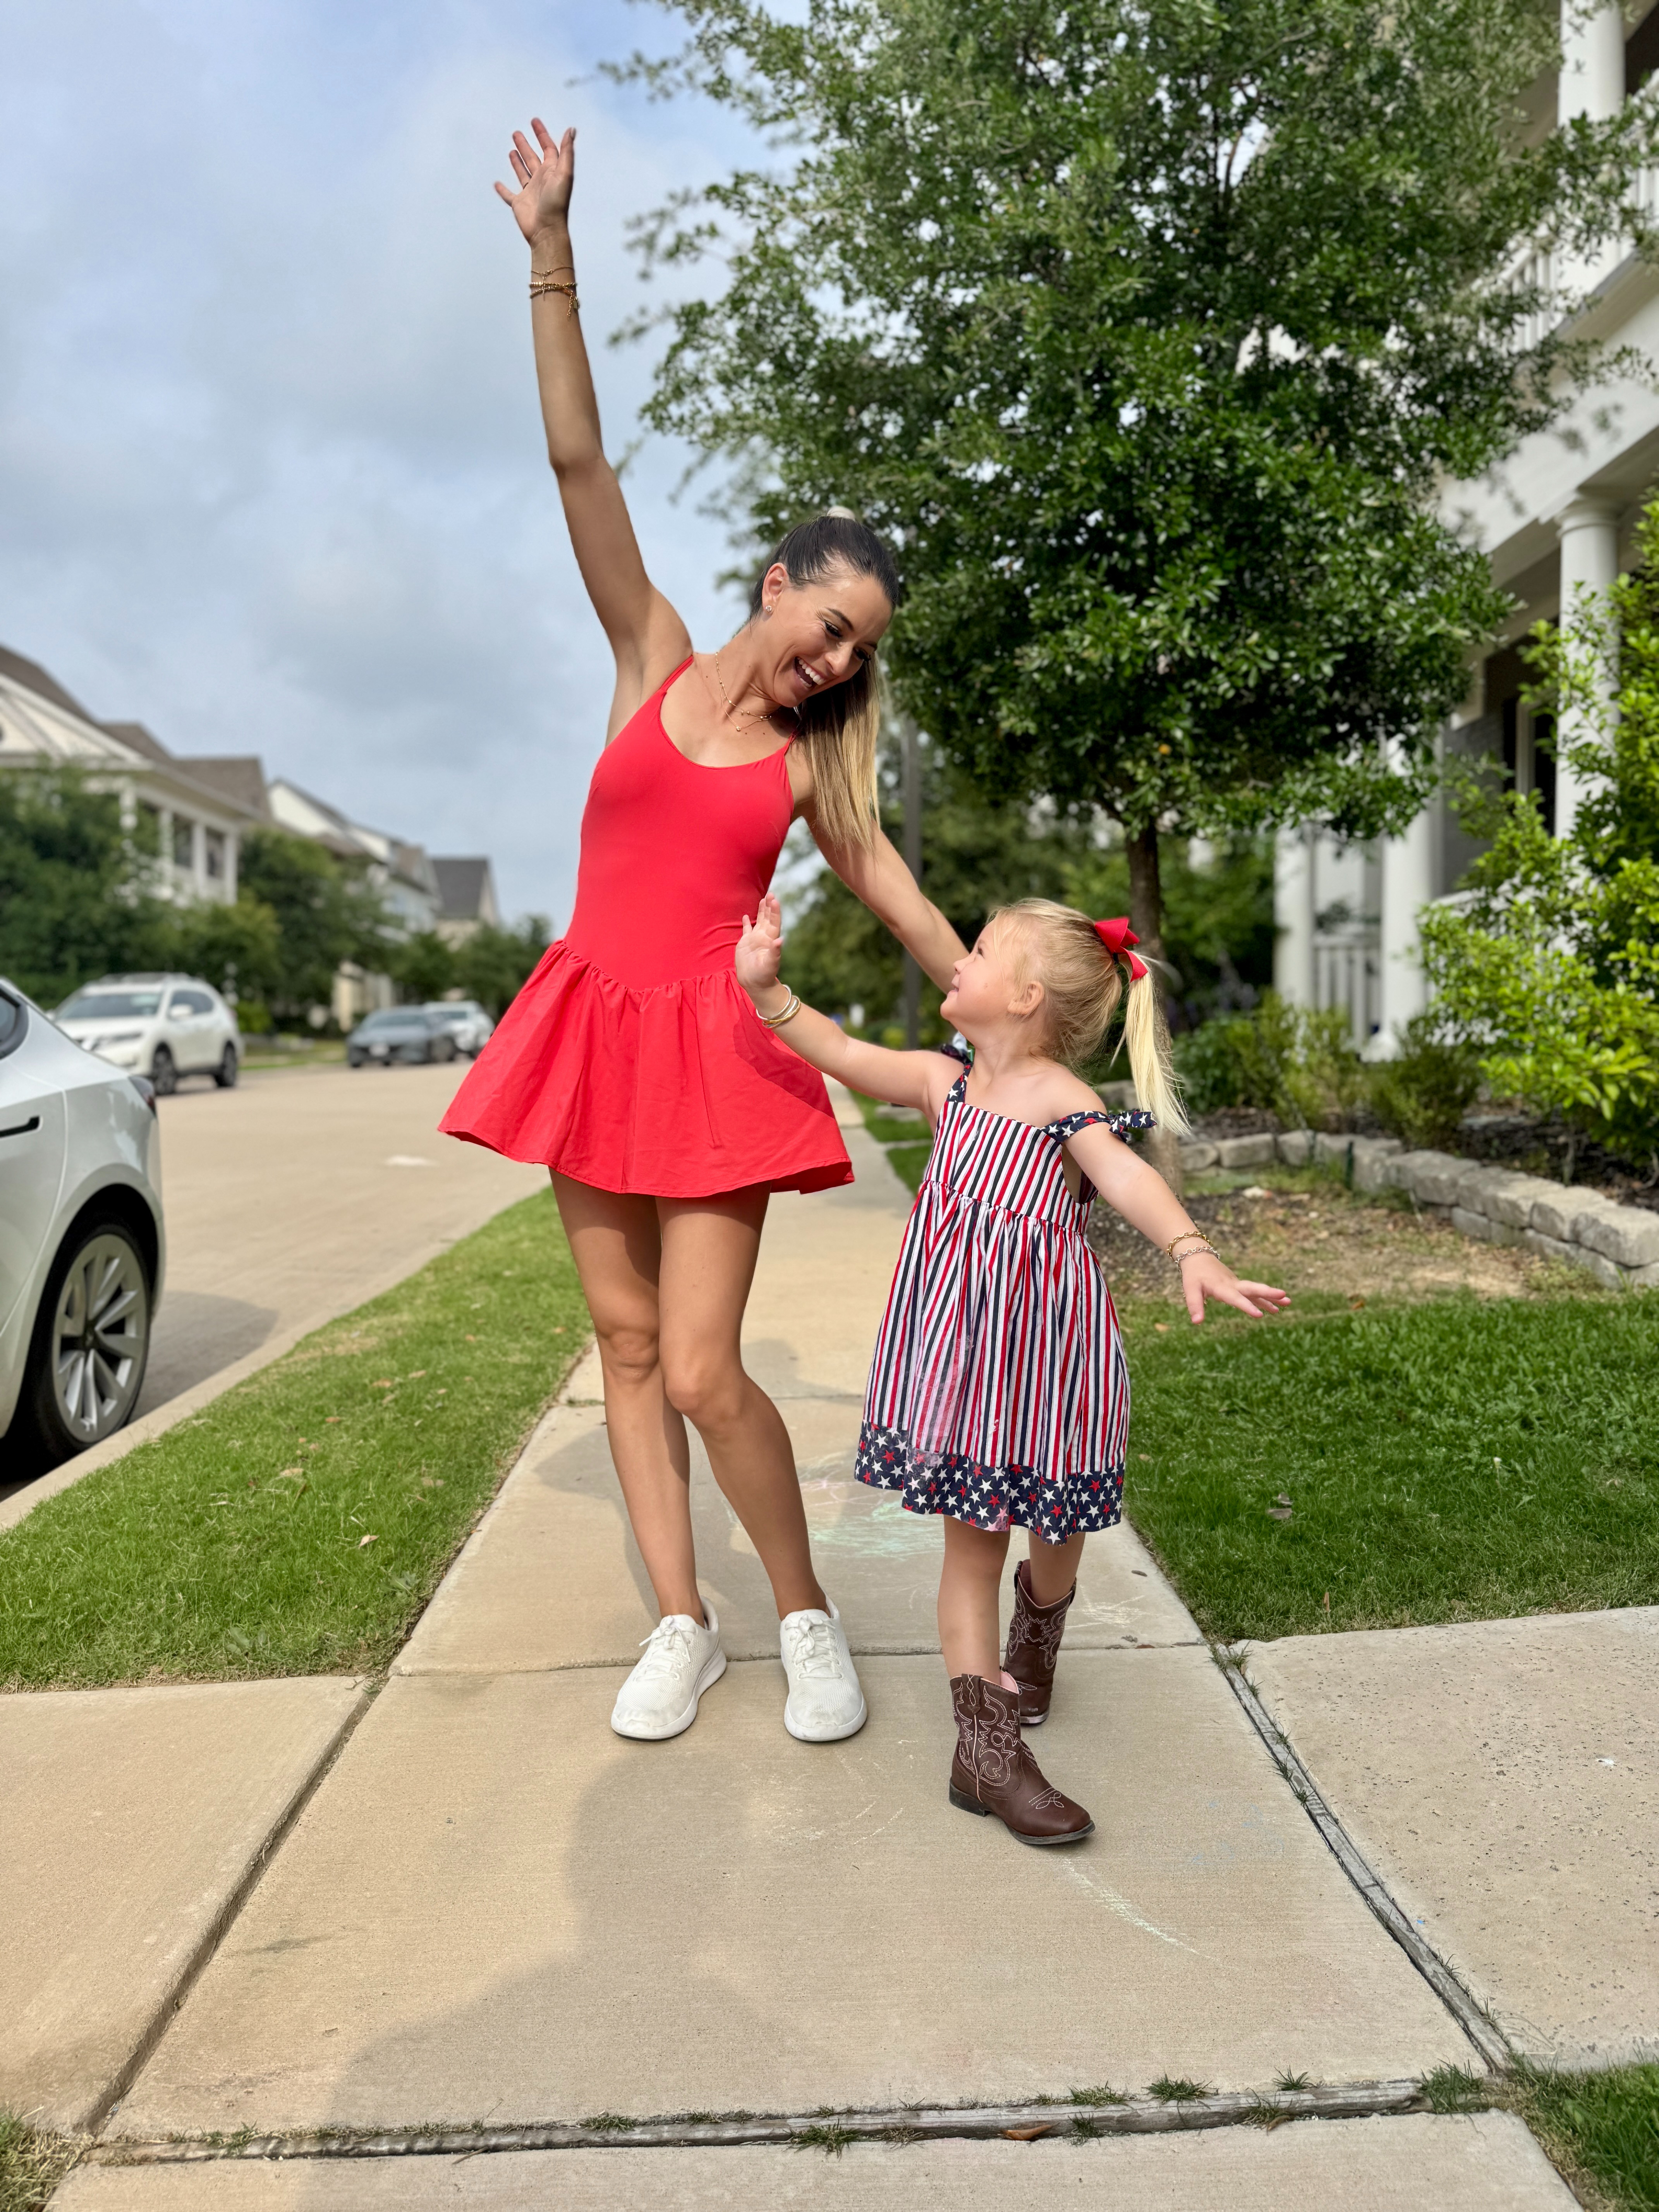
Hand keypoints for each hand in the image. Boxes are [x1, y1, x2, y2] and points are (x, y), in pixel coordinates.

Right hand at [495, 118, 573, 243]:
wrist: (546, 229)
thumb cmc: (556, 203)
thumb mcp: (564, 173)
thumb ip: (567, 151)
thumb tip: (571, 130)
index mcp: (552, 172)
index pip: (548, 149)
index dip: (542, 135)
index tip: (534, 121)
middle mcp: (541, 180)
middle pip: (533, 158)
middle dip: (526, 145)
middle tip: (517, 133)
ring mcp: (530, 192)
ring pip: (522, 173)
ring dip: (517, 162)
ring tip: (512, 150)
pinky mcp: (519, 204)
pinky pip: (508, 195)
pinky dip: (502, 190)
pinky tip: (496, 183)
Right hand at [736, 892, 784, 995]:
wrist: (754, 983)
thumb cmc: (764, 975)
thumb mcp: (770, 964)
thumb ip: (775, 952)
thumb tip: (780, 940)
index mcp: (771, 940)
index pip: (774, 922)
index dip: (775, 911)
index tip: (775, 900)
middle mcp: (764, 937)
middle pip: (768, 918)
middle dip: (769, 906)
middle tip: (771, 893)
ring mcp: (755, 939)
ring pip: (759, 921)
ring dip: (761, 911)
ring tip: (764, 899)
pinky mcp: (745, 944)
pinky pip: (746, 930)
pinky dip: (746, 922)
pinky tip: (745, 915)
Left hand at [1178, 1253, 1289, 1324]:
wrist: (1197, 1258)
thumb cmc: (1193, 1275)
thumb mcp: (1190, 1289)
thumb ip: (1194, 1305)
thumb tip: (1197, 1322)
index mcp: (1221, 1286)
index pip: (1235, 1298)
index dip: (1246, 1306)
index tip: (1259, 1315)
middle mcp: (1233, 1284)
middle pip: (1252, 1289)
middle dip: (1268, 1294)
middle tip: (1284, 1296)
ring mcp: (1237, 1284)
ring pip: (1257, 1290)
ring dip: (1272, 1297)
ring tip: (1288, 1302)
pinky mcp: (1239, 1286)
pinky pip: (1254, 1293)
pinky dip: (1265, 1300)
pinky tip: (1277, 1308)